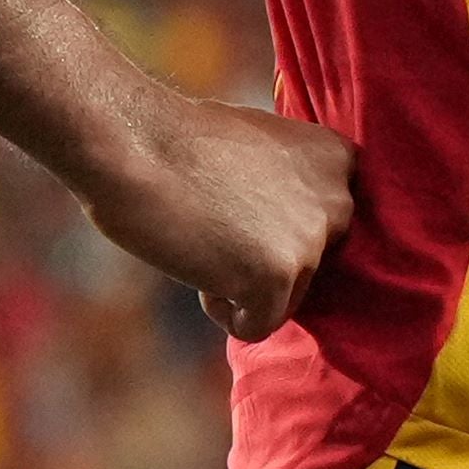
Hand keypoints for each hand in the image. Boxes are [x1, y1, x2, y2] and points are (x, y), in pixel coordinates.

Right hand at [87, 86, 357, 341]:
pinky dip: (223, 312)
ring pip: (284, 301)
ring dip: (240, 283)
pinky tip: (197, 264)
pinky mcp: (276, 277)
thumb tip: (291, 233)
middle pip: (308, 269)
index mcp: (337, 160)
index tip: (237, 206)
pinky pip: (257, 327)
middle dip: (263, 261)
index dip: (275, 229)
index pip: (325, 230)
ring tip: (201, 236)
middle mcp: (338, 200)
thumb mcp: (260, 145)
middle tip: (214, 223)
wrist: (130, 141)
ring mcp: (309, 241)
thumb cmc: (178, 141)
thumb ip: (291, 185)